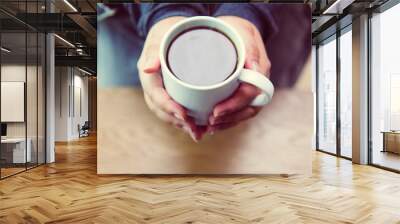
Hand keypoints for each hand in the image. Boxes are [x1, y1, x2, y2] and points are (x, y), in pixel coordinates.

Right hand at [137, 17, 204, 141]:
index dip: (170, 108)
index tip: (185, 116)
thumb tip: (147, 67)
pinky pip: (174, 111)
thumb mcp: (160, 38)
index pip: (157, 96)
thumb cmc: (166, 33)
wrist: (168, 32)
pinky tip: (197, 127)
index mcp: (149, 77)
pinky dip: (184, 120)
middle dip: (178, 122)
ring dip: (182, 125)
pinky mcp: (169, 94)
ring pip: (168, 114)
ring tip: (199, 133)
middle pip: (162, 110)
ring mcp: (160, 92)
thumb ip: (154, 53)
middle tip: (196, 130)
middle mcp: (152, 88)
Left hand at [207, 16, 271, 132]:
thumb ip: (249, 49)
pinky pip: (240, 111)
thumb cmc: (236, 29)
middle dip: (229, 119)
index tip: (216, 111)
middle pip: (249, 108)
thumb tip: (256, 68)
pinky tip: (214, 125)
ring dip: (228, 123)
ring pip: (245, 113)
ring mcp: (252, 89)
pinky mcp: (243, 93)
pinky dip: (228, 120)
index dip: (234, 106)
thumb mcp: (241, 33)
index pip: (250, 94)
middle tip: (209, 122)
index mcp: (260, 70)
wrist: (235, 28)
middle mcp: (259, 83)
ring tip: (209, 127)